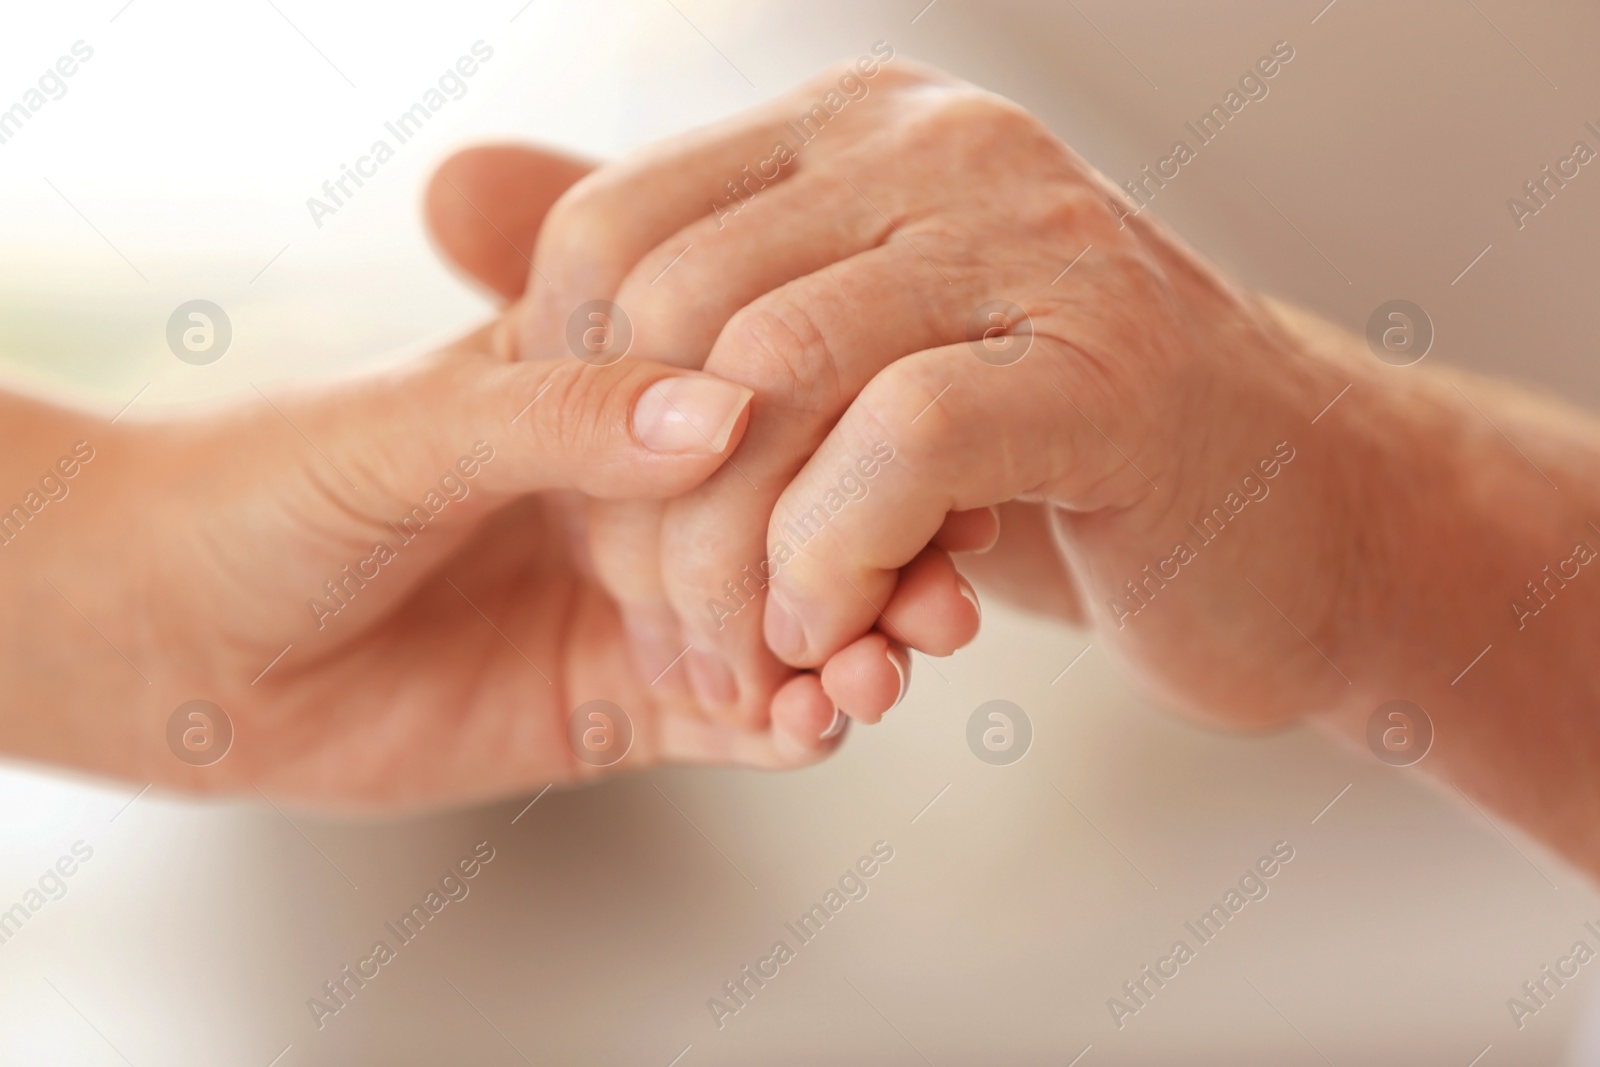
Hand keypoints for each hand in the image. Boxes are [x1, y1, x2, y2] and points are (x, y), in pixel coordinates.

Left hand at [0, 150, 841, 809]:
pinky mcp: (628, 706)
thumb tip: (720, 408)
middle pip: (805, 513)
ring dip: (861, 640)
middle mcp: (643, 498)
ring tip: (895, 662)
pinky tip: (828, 719)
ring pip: (794, 619)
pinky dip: (800, 723)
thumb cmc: (273, 495)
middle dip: (883, 545)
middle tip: (943, 580)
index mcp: (603, 396)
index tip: (923, 448)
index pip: (761, 395)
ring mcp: (645, 604)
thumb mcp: (411, 429)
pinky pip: (742, 719)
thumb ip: (559, 415)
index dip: (845, 421)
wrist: (180, 645)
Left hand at [452, 57, 1346, 731]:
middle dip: (643, 504)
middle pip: (675, 311)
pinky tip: (848, 633)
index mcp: (856, 128)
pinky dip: (835, 563)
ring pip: (772, 382)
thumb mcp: (845, 348)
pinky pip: (897, 447)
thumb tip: (447, 188)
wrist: (1293, 518)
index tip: (612, 527)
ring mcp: (1035, 243)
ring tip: (761, 649)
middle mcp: (939, 148)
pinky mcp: (1107, 366)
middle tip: (672, 620)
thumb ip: (657, 269)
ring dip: (732, 558)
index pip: (611, 231)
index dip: (576, 404)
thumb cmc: (1050, 444)